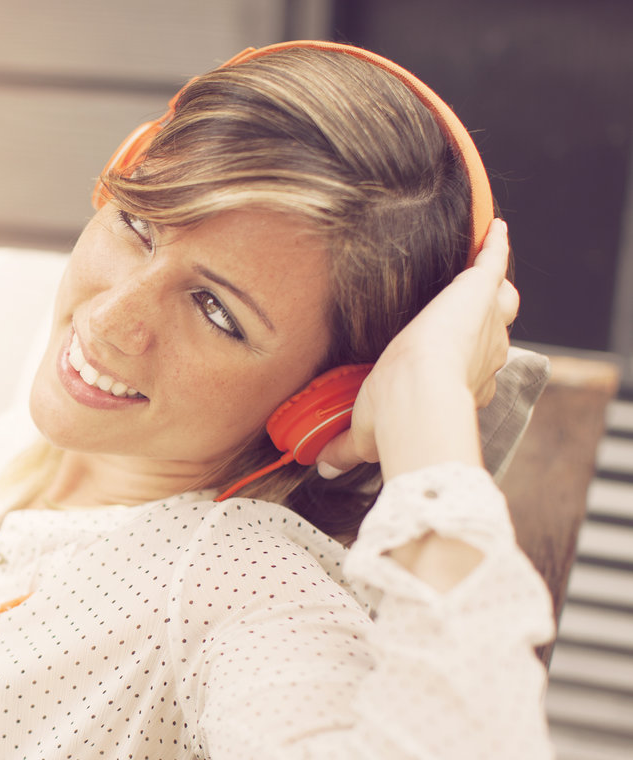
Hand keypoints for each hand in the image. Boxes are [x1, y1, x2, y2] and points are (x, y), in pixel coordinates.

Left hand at [315, 219, 519, 479]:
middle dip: (484, 327)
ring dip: (494, 291)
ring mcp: (486, 325)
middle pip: (489, 336)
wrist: (417, 393)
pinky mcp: (477, 294)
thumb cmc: (396, 415)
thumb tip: (325, 467)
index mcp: (460, 386)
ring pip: (500, 303)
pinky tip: (493, 228)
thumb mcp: (364, 433)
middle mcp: (483, 357)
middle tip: (473, 312)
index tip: (449, 361)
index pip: (465, 372)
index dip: (460, 366)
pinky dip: (493, 246)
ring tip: (486, 270)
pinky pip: (492, 263)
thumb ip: (345, 447)